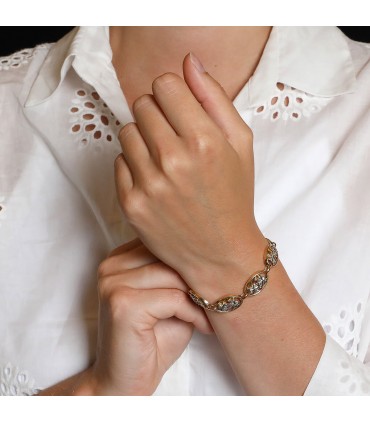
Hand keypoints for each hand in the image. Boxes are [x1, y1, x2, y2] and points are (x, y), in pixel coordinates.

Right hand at [88, 238, 211, 394]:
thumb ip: (181, 274)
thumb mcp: (172, 299)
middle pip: (170, 255)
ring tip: (212, 315)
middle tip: (223, 296)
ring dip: (200, 297)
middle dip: (199, 276)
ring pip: (173, 275)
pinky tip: (202, 327)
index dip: (194, 259)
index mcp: (119, 259)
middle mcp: (111, 266)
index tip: (217, 277)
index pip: (164, 242)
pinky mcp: (122, 304)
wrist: (125, 382)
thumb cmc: (153, 341)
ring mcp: (113, 283)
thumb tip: (216, 253)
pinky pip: (173, 298)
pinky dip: (194, 313)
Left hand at [115, 53, 264, 292]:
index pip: (165, 85)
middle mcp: (172, 161)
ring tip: (164, 159)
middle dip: (158, 114)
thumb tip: (189, 62)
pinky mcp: (130, 204)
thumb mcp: (240, 144)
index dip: (174, 94)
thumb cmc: (234, 197)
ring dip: (144, 138)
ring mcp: (148, 184)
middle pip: (143, 105)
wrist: (220, 252)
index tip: (181, 110)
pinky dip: (134, 164)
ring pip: (127, 131)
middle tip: (174, 137)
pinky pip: (119, 161)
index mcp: (203, 141)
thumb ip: (214, 98)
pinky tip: (155, 179)